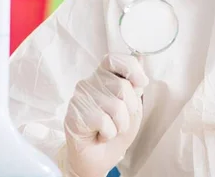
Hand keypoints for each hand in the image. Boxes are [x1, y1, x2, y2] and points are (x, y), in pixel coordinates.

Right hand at [61, 54, 148, 176]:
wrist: (100, 157)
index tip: (141, 82)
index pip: (115, 59)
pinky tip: (100, 134)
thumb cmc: (116, 127)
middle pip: (122, 86)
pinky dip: (109, 132)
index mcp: (105, 75)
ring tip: (111, 127)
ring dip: (120, 124)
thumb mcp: (133, 105)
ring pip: (116, 106)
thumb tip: (140, 58)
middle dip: (130, 108)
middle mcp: (90, 82)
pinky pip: (103, 121)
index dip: (131, 68)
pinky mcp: (73, 114)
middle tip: (121, 119)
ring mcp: (80, 97)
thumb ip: (135, 84)